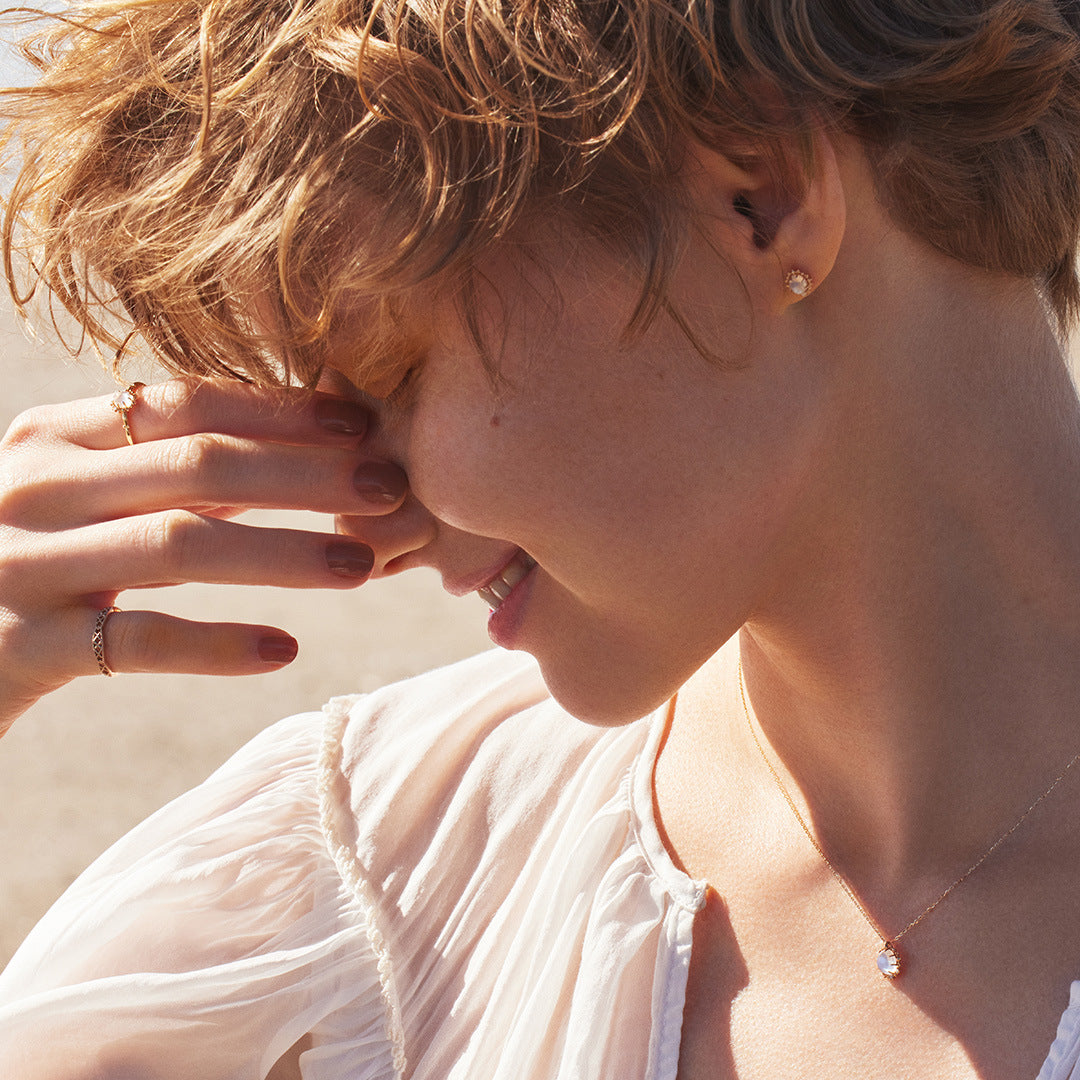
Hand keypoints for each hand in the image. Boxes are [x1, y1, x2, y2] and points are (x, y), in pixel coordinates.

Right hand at [0, 378, 407, 734]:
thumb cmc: (13, 562)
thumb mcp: (71, 499)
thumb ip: (159, 474)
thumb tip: (284, 456)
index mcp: (51, 440)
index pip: (183, 405)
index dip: (279, 412)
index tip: (360, 426)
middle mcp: (34, 489)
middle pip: (198, 465)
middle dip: (306, 474)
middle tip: (390, 489)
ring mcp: (22, 567)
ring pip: (179, 545)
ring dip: (284, 553)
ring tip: (362, 564)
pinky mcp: (18, 648)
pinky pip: (137, 641)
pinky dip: (217, 645)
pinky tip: (283, 651)